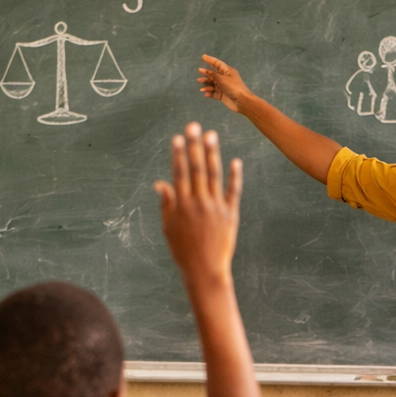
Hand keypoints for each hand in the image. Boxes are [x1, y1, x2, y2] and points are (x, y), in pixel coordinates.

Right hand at [154, 123, 241, 284]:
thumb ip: (167, 204)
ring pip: (214, 175)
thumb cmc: (183, 251)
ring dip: (212, 154)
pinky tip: (235, 161)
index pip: (179, 174)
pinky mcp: (231, 214)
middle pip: (196, 169)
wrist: (205, 270)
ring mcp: (216, 207)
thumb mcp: (169, 228)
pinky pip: (233, 192)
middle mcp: (199, 203)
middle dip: (194, 146)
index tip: (178, 137)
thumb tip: (160, 183)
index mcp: (182, 205)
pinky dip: (235, 177)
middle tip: (194, 126)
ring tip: (212, 135)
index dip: (178, 154)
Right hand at [197, 55, 252, 113]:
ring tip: (201, 87)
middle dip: (207, 73)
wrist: (242, 101)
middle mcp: (225, 78)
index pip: (217, 64)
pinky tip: (206, 94)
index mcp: (227, 71)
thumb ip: (213, 74)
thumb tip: (205, 70)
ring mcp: (223, 87)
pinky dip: (210, 93)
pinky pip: (214, 93)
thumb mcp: (222, 79)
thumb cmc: (233, 87)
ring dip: (207, 85)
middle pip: (214, 74)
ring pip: (213, 84)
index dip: (210, 60)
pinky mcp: (222, 95)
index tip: (203, 56)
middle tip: (199, 71)